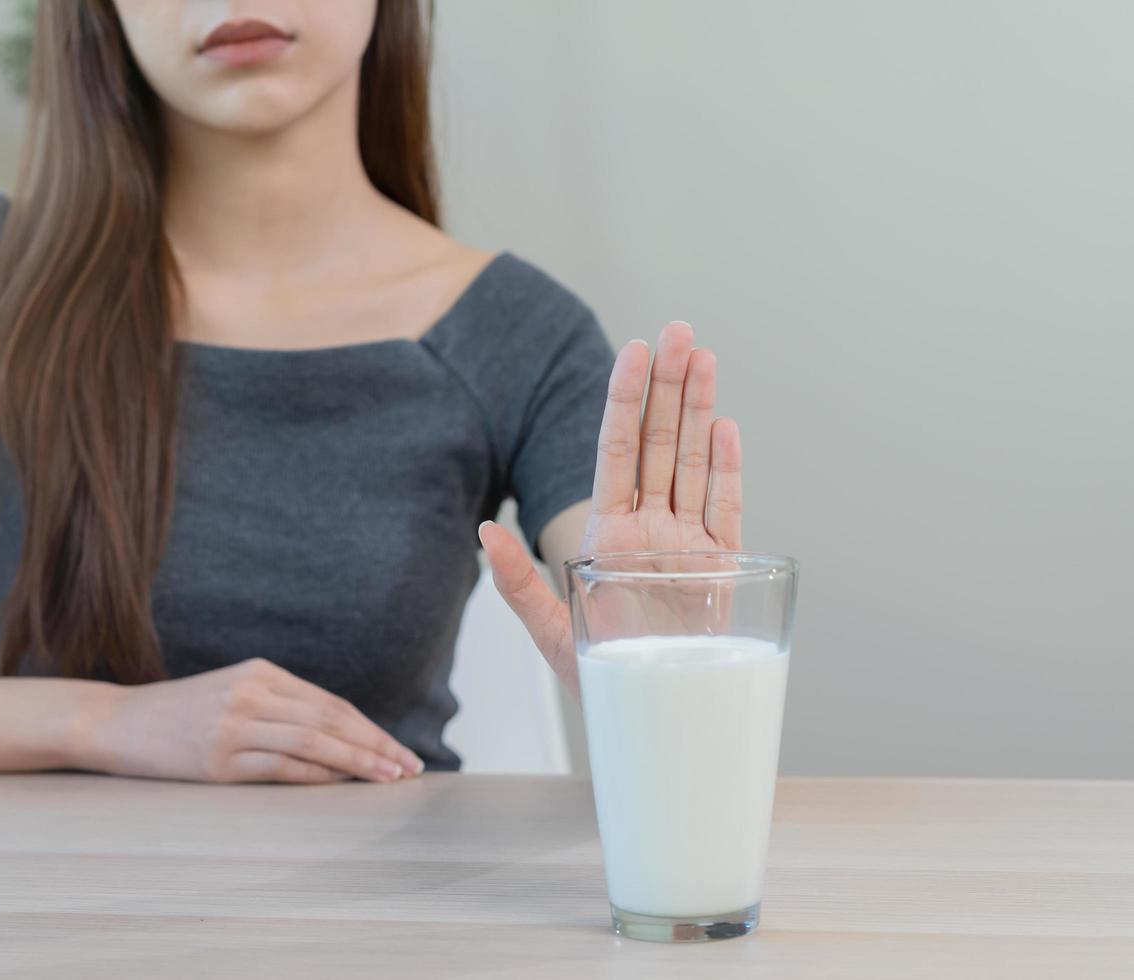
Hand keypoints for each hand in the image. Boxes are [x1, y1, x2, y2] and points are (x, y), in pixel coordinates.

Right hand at [72, 657, 425, 783]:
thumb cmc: (180, 715)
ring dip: (357, 762)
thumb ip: (280, 709)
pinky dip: (317, 776)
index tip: (399, 751)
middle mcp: (251, 693)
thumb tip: (340, 742)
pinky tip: (343, 785)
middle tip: (409, 768)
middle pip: (330, 720)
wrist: (117, 723)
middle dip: (376, 745)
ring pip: (313, 742)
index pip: (330, 704)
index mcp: (260, 673)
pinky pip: (281, 768)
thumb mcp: (232, 694)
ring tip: (388, 779)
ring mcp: (234, 725)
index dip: (370, 729)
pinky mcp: (218, 758)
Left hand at [479, 321, 744, 695]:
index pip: (616, 451)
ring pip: (694, 463)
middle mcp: (649, 528)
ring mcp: (688, 544)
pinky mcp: (722, 568)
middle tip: (679, 330)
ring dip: (700, 409)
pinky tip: (724, 425)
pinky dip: (727, 469)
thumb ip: (519, 583)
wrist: (654, 720)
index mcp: (607, 532)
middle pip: (661, 443)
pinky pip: (725, 509)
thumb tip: (484, 534)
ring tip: (705, 356)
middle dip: (669, 386)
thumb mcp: (552, 631)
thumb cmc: (599, 678)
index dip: (624, 400)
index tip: (631, 350)